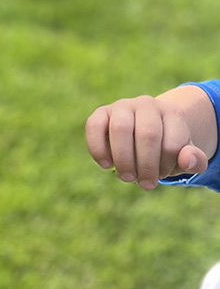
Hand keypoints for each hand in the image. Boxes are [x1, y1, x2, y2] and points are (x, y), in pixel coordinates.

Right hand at [85, 96, 208, 189]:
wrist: (147, 131)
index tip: (163, 176)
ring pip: (120, 128)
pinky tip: (106, 165)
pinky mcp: (102, 112)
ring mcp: (123, 105)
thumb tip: (188, 160)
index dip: (167, 166)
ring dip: (123, 159)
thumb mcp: (184, 156)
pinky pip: (94, 126)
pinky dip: (98, 148)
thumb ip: (194, 160)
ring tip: (127, 177)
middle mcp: (147, 104)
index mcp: (172, 113)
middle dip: (146, 165)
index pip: (172, 142)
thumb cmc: (166, 148)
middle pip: (147, 134)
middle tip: (146, 184)